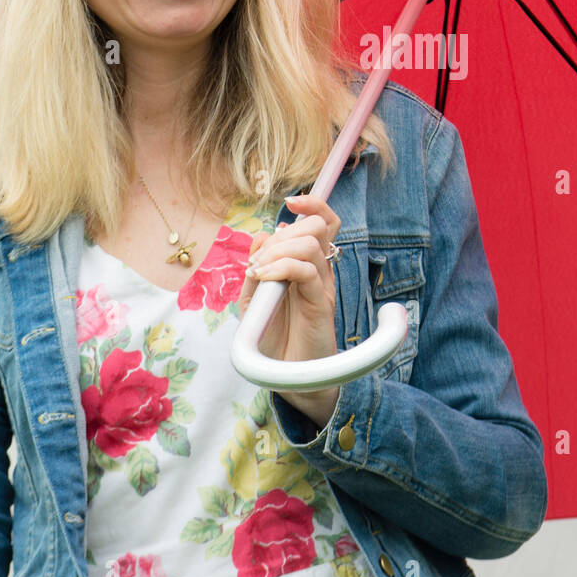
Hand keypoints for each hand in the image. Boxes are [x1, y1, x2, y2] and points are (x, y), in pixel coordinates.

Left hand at [236, 192, 341, 424]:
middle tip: (261, 259)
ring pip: (311, 243)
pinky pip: (307, 271)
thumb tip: (264, 235)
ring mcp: (322, 285)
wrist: (286, 376)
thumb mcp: (254, 296)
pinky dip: (281, 267)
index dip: (312, 203)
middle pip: (318, 225)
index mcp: (307, 264)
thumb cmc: (272, 336)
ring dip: (278, 250)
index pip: (322, 220)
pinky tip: (265, 278)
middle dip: (285, 232)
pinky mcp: (321, 303)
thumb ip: (258, 263)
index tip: (290, 201)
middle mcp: (320, 270)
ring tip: (259, 272)